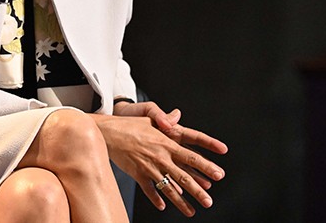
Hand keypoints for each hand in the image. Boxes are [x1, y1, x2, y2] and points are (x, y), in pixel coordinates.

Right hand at [93, 111, 227, 216]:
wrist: (106, 132)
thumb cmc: (127, 124)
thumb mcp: (148, 119)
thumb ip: (165, 120)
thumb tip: (177, 115)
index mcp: (166, 143)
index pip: (191, 157)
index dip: (206, 166)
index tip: (219, 174)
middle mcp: (160, 157)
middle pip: (183, 177)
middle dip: (198, 191)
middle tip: (208, 201)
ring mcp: (149, 167)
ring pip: (169, 188)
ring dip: (181, 201)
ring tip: (191, 211)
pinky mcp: (137, 174)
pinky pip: (149, 190)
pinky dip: (156, 199)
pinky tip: (163, 206)